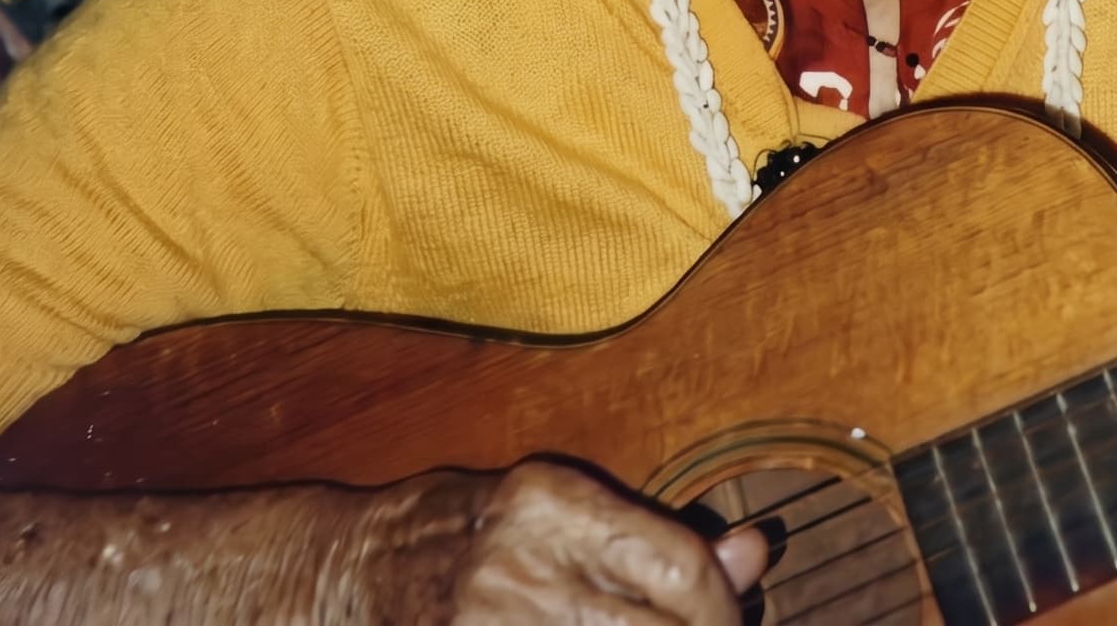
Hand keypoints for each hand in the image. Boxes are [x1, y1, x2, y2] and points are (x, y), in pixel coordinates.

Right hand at [449, 461, 768, 624]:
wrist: (362, 566)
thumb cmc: (476, 527)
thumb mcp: (563, 507)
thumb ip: (658, 532)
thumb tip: (754, 554)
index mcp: (550, 502)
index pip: (676, 564)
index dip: (722, 608)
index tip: (732, 620)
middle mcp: (517, 566)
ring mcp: (486, 625)